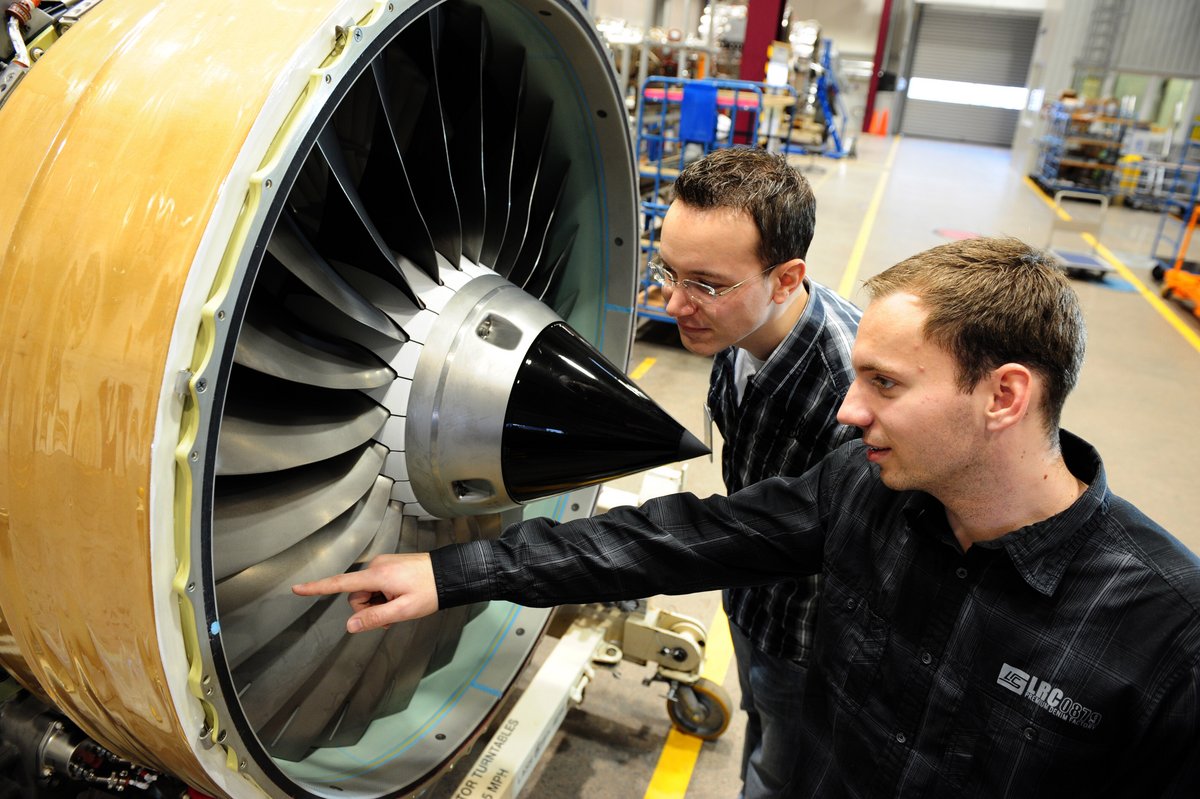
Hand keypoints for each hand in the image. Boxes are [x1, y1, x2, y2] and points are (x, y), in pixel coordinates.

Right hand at [292, 553, 438, 632]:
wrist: (449, 573)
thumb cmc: (430, 590)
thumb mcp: (403, 610)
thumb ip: (374, 618)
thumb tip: (350, 626)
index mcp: (377, 575)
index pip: (340, 583)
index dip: (317, 588)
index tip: (297, 589)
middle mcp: (377, 566)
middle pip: (356, 595)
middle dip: (368, 608)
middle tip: (391, 613)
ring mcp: (383, 565)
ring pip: (367, 592)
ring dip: (378, 603)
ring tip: (399, 604)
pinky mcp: (389, 566)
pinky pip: (377, 586)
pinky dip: (384, 596)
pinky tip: (400, 598)